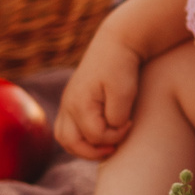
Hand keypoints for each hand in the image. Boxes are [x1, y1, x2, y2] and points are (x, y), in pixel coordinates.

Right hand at [54, 27, 143, 159]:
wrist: (115, 43)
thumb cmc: (121, 66)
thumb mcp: (125, 92)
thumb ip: (116, 117)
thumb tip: (110, 131)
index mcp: (79, 103)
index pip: (95, 136)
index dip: (116, 136)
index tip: (130, 123)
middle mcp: (67, 105)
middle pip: (71, 143)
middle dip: (93, 151)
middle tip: (114, 148)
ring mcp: (67, 103)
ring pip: (65, 138)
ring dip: (83, 148)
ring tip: (105, 147)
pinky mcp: (71, 102)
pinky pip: (66, 129)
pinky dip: (79, 139)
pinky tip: (98, 136)